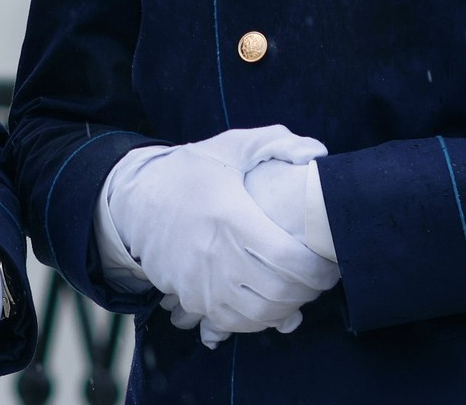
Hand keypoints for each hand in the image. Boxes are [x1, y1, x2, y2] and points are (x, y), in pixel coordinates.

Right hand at [101, 125, 339, 345]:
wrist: (135, 201)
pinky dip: (258, 320)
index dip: (319, 269)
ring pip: (259, 315)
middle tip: (319, 276)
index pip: (289, 260)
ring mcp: (201, 283)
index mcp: (230, 218)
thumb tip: (315, 153)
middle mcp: (215, 256)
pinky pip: (234, 323)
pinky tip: (269, 301)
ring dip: (288, 308)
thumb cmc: (189, 173)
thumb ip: (275, 142)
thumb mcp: (229, 147)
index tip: (331, 261)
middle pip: (279, 293)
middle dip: (310, 290)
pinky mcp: (191, 298)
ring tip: (297, 288)